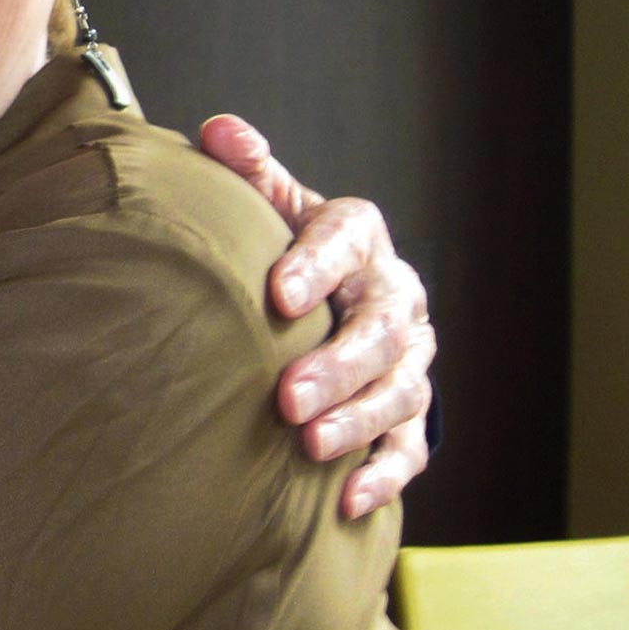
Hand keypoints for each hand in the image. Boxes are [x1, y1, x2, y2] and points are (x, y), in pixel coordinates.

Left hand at [198, 114, 435, 519]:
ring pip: (400, 391)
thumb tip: (218, 130)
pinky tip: (347, 499)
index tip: (276, 292)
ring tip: (310, 446)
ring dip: (358, 421)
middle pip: (381, 329)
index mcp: (358, 237)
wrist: (335, 297)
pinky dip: (384, 473)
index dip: (316, 263)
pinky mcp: (409, 410)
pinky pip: (410, 446)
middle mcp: (395, 295)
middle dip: (337, 365)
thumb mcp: (272, 204)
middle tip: (286, 397)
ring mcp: (409, 357)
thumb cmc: (287, 248)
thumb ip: (248, 171)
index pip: (345, 238)